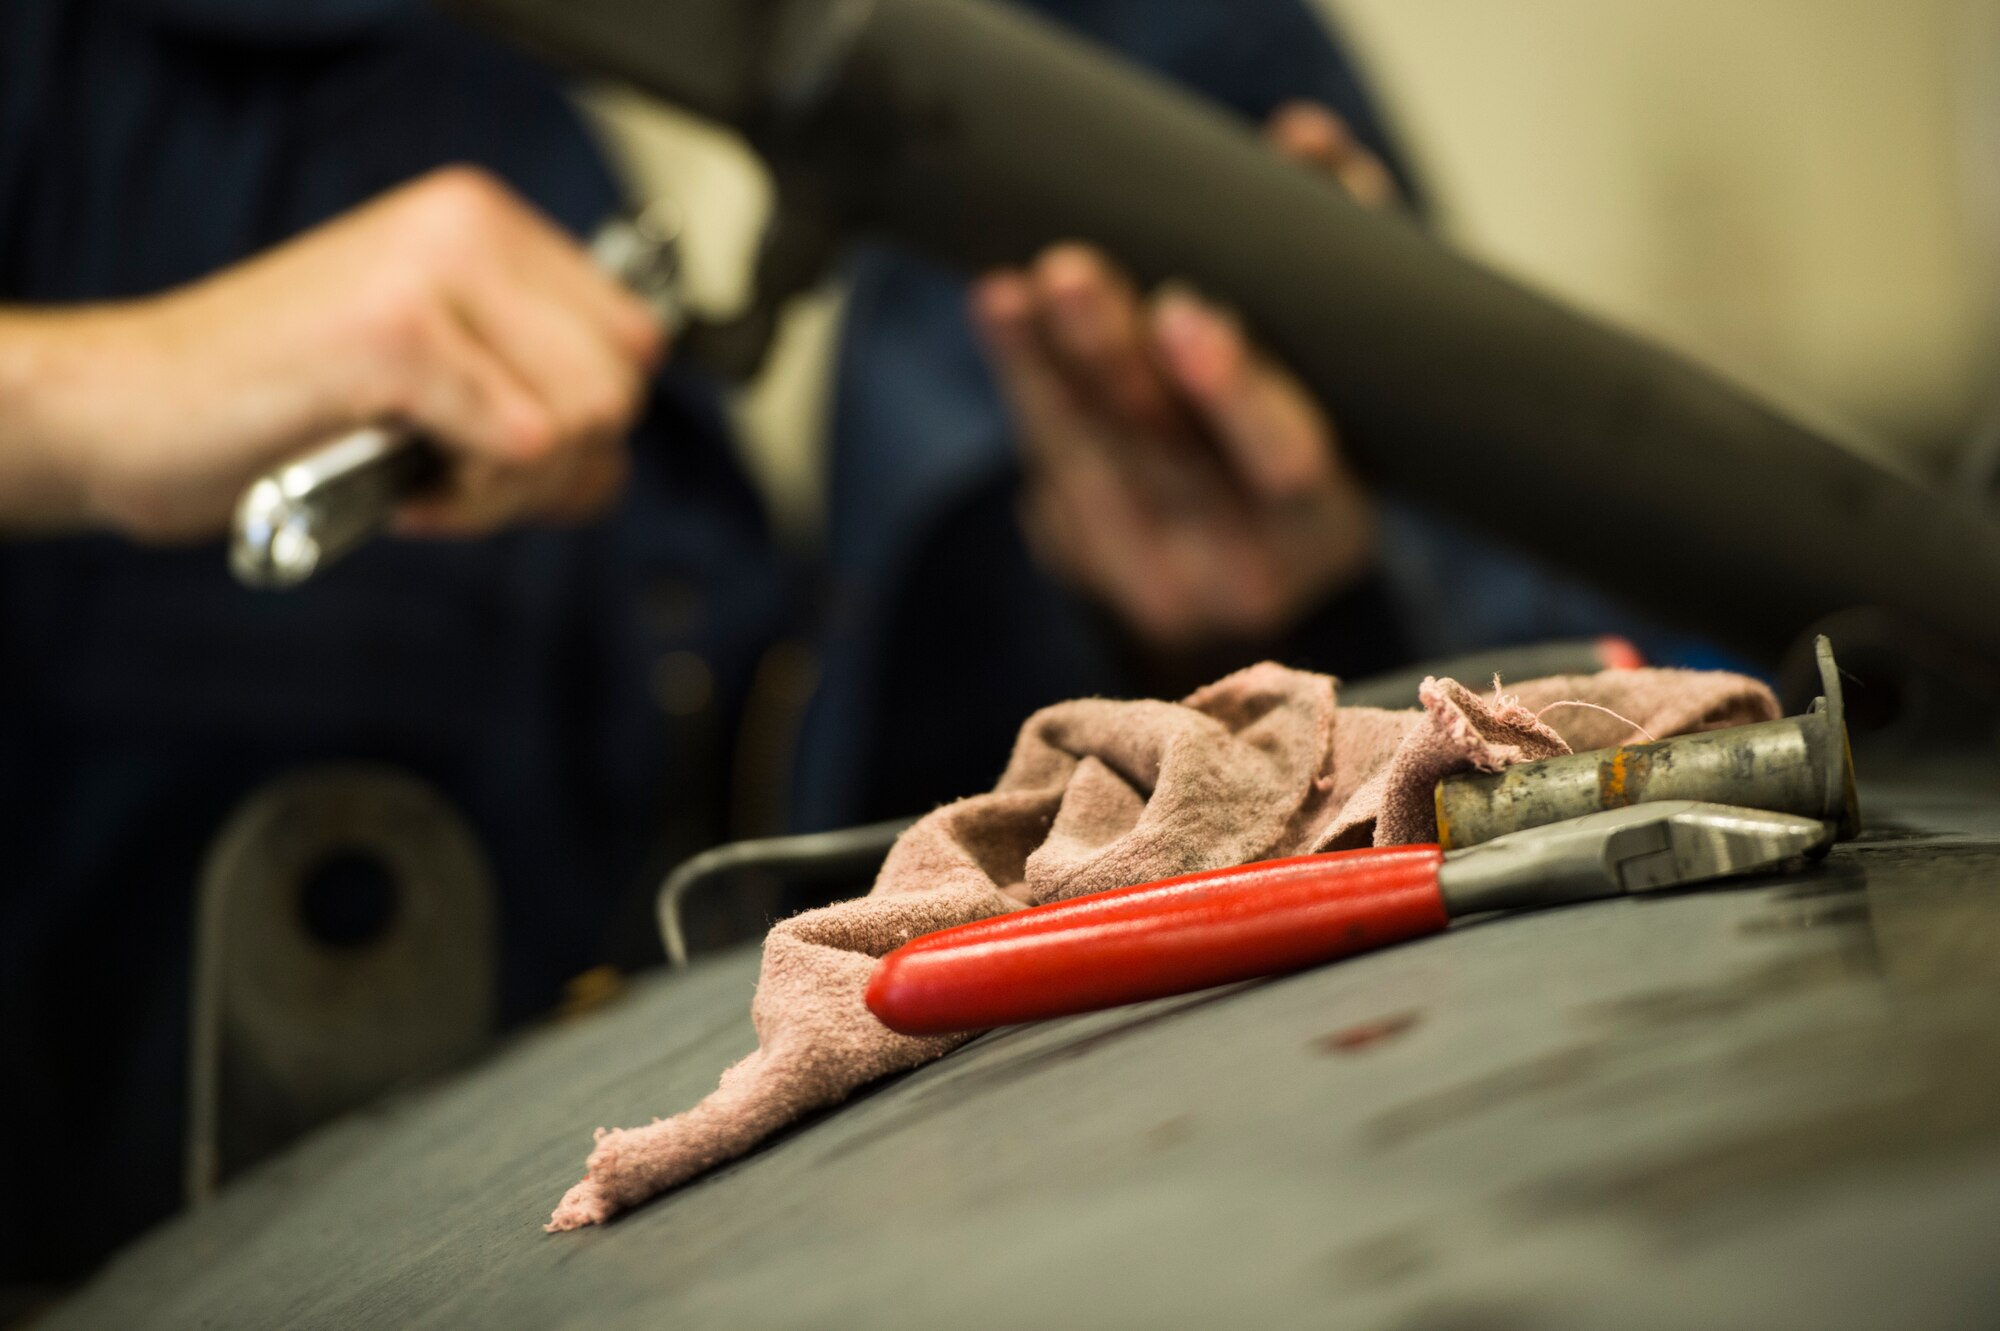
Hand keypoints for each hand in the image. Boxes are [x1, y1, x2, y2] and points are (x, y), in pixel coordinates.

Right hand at [0, 166, 662, 540]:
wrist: (131, 409)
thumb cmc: (277, 404)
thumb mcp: (437, 385)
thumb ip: (536, 400)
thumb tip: (611, 466)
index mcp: (483, 221)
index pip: (634, 338)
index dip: (589, 424)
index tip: (508, 454)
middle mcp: (468, 225)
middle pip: (619, 390)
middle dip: (557, 472)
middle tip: (464, 484)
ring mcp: (434, 272)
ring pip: (582, 424)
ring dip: (511, 494)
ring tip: (426, 485)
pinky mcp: (398, 334)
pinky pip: (520, 448)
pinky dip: (467, 502)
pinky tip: (393, 492)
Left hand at [969, 103, 1397, 648]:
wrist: (1254, 559)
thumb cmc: (1315, 436)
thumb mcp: (1353, 373)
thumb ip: (1347, 259)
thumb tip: (1304, 140)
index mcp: (1325, 524)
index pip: (1285, 462)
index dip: (1233, 393)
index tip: (1186, 317)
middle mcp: (1240, 569)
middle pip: (1164, 456)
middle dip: (1111, 360)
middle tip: (1073, 278)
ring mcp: (1150, 578)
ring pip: (1089, 457)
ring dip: (1045, 362)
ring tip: (1016, 287)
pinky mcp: (1080, 558)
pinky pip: (1047, 458)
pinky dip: (1025, 377)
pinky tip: (1001, 310)